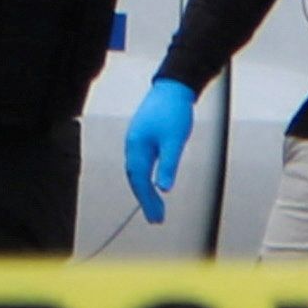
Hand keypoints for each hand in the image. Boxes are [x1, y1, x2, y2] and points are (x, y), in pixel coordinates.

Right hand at [123, 75, 197, 220]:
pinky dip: (146, 177)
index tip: (156, 217)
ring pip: (138, 171)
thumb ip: (169, 165)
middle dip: (146, 200)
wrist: (173, 88)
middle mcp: (133, 145)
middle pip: (136, 178)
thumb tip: (164, 189)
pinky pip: (141, 163)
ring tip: (157, 207)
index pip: (140, 180)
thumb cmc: (174, 113)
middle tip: (156, 219)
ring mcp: (136, 141)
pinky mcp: (143, 138)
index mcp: (138, 147)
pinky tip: (154, 184)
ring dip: (146, 190)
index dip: (147, 200)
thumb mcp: (175, 141)